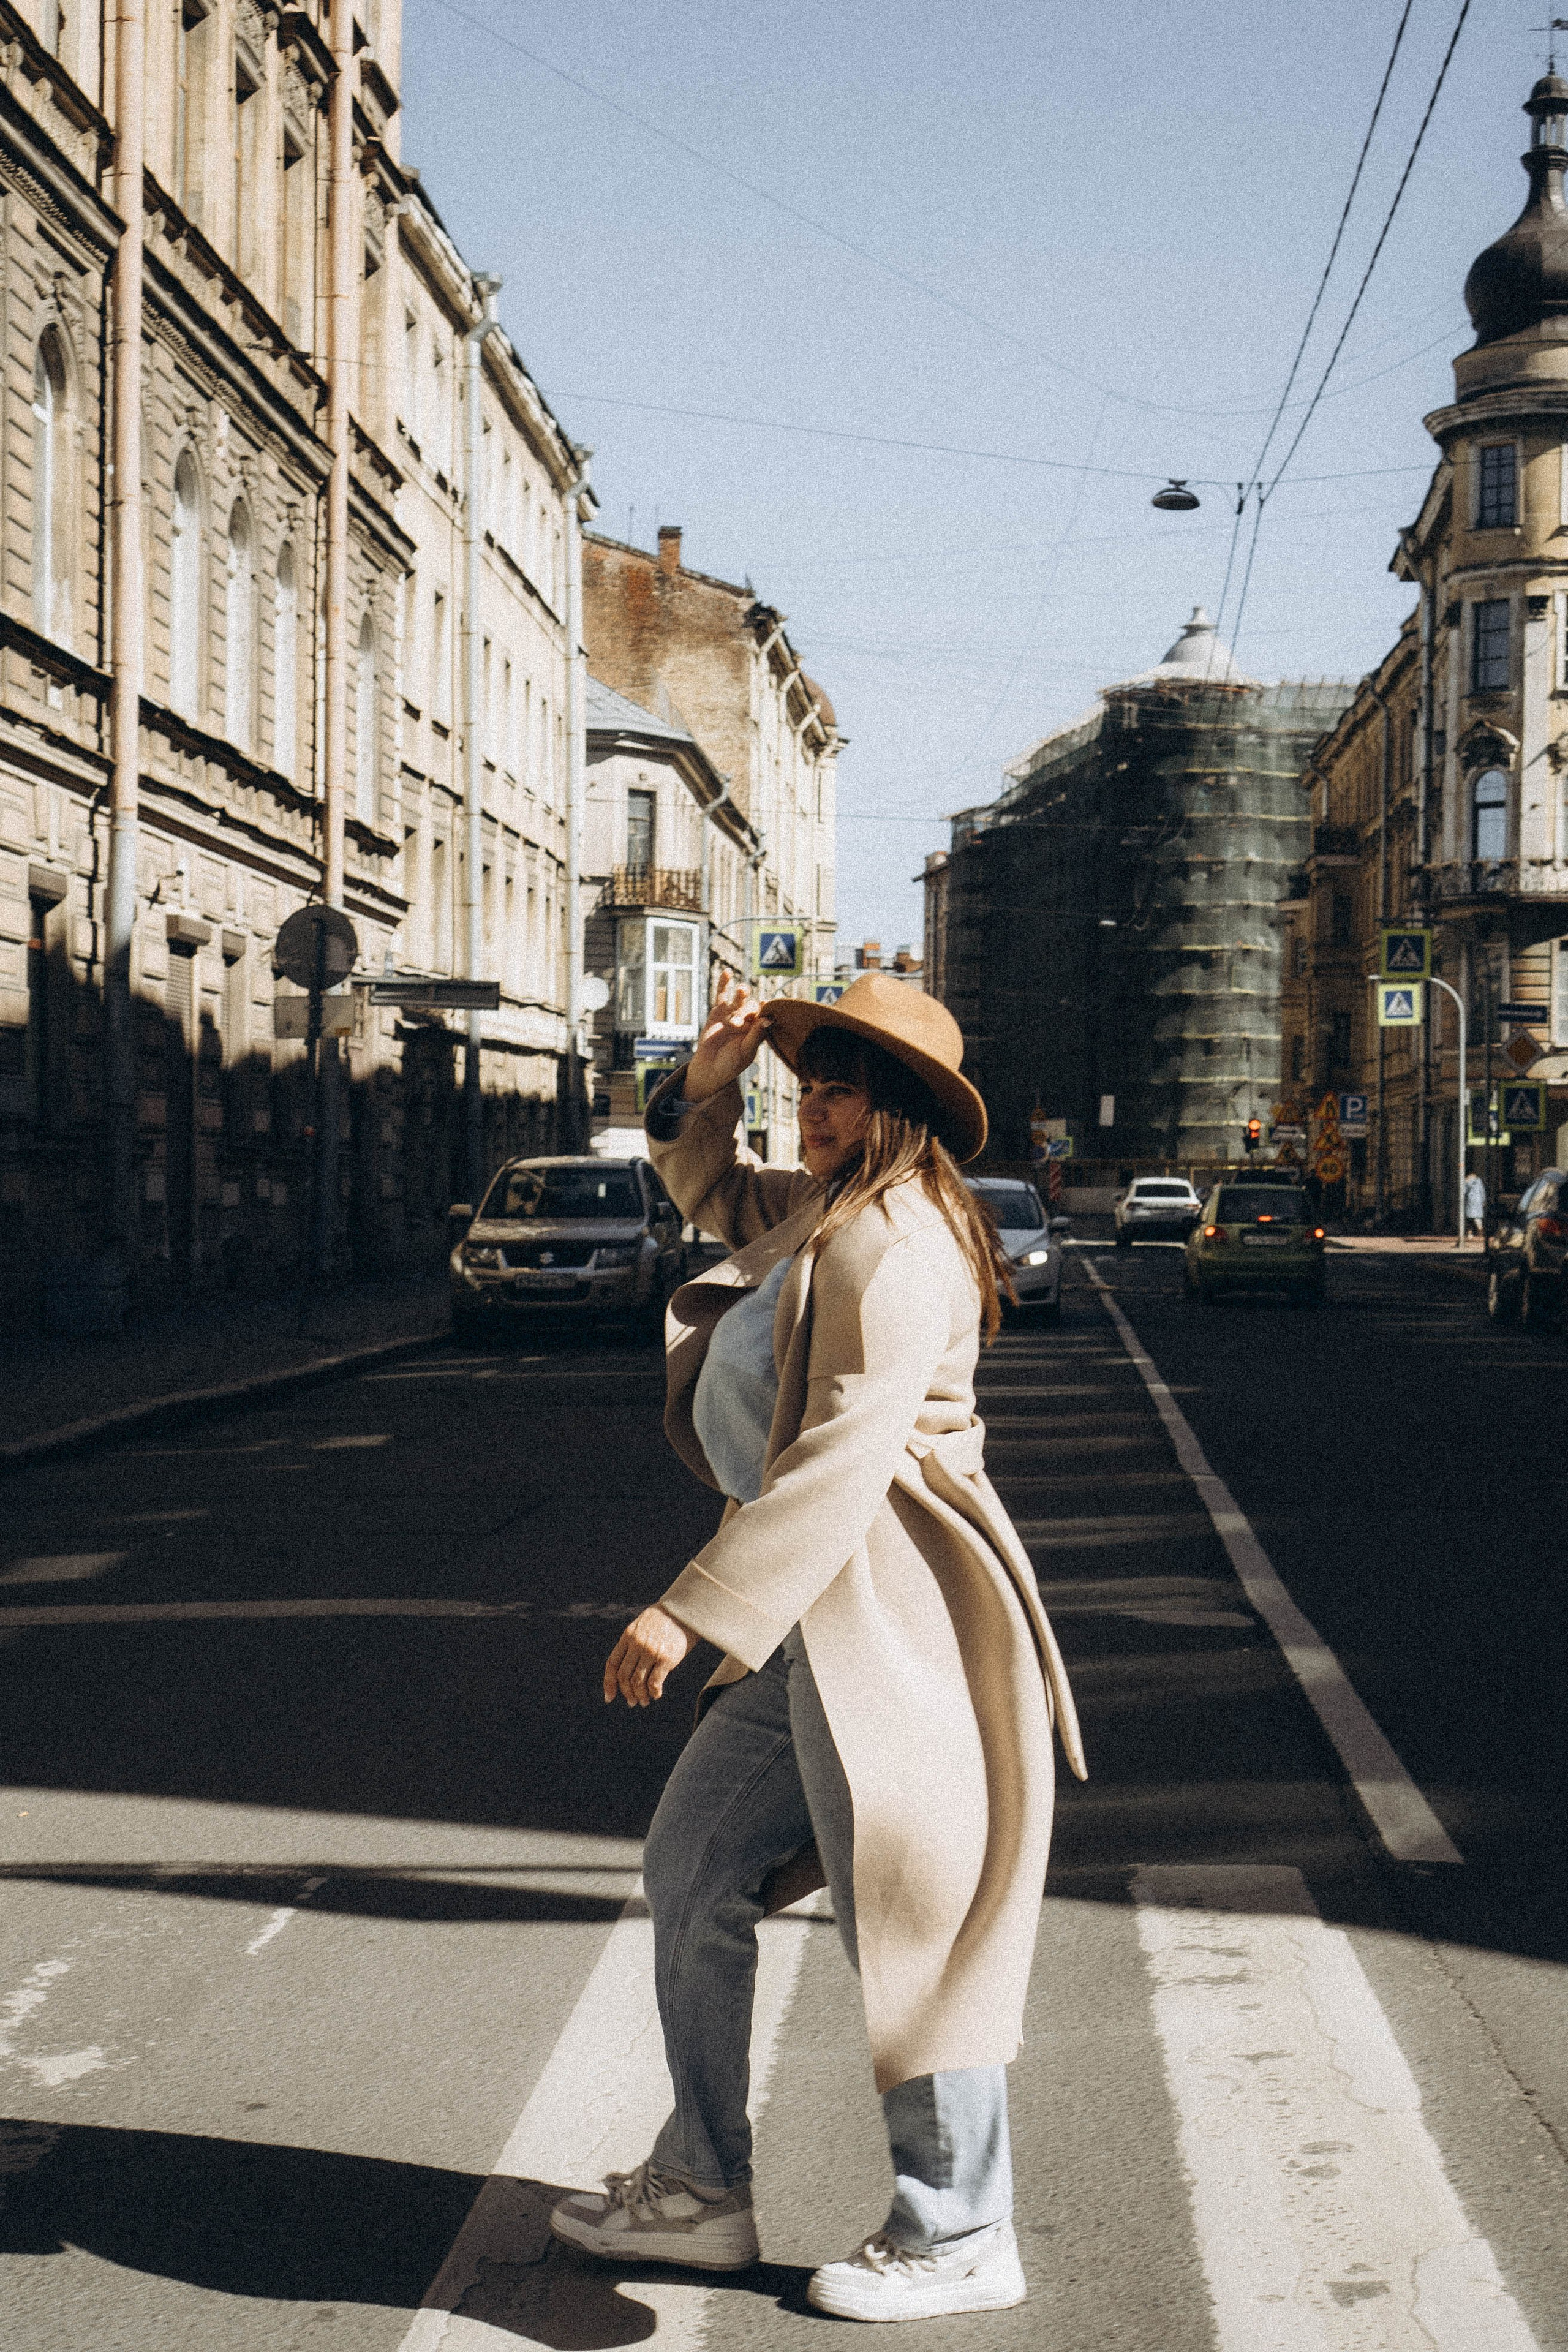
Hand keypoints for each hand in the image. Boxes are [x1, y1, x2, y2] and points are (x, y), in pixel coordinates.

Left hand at [604, 1605, 696, 1706]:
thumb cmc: (665, 1619)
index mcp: (628, 1636)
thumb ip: (632, 1642)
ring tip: (644, 1702)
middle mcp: (637, 1644)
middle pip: (624, 1676)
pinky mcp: (666, 1658)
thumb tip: (627, 1668)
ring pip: (638, 1682)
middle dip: (626, 1693)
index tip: (609, 1697)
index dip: (609, 1683)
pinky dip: (653, 1693)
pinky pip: (654, 1682)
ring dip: (640, 1696)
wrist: (686, 1609)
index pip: (612, 1664)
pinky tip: (656, 1695)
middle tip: (632, 1702)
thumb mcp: (642, 1625)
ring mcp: (651, 1651)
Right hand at [683, 971, 770, 1103]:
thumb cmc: (731, 1064)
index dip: (768, 1009)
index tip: (769, 1005)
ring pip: (740, 999)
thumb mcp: (746, 1051)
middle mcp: (747, 1020)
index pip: (766, 1015)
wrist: (710, 1069)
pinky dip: (724, 983)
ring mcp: (732, 1014)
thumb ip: (756, 1035)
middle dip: (747, 1011)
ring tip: (742, 990)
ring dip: (742, 993)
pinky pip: (722, 995)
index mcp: (757, 1030)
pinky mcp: (718, 1012)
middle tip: (737, 1023)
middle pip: (752, 1007)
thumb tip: (768, 1019)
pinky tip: (727, 972)